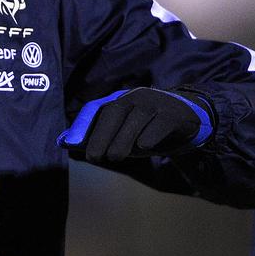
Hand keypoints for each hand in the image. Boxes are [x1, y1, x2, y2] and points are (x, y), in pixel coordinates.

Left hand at [57, 87, 213, 161]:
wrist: (190, 121)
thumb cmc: (149, 130)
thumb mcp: (124, 135)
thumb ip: (97, 138)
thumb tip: (64, 142)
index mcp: (120, 101)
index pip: (97, 109)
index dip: (83, 124)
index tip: (68, 142)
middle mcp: (136, 98)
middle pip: (115, 112)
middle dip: (101, 135)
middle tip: (94, 157)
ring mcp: (156, 103)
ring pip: (136, 119)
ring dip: (123, 140)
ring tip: (115, 157)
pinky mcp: (174, 113)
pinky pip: (160, 123)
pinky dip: (150, 136)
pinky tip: (145, 147)